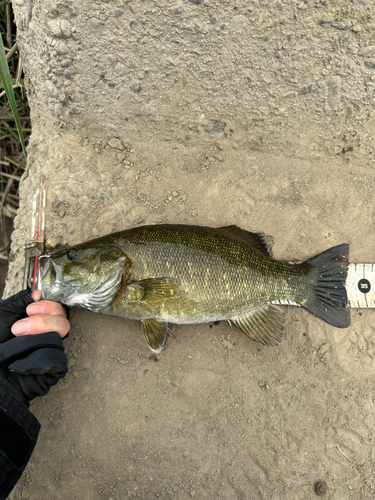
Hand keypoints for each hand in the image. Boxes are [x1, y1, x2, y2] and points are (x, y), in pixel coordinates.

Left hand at [0, 290, 69, 405]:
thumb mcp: (4, 315)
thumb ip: (20, 302)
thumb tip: (38, 294)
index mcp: (39, 322)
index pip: (58, 310)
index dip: (50, 305)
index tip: (31, 308)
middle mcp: (47, 336)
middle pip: (63, 322)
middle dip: (43, 320)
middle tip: (20, 326)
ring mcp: (51, 352)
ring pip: (59, 338)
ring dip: (37, 334)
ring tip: (16, 337)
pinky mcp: (53, 369)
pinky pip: (56, 357)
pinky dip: (38, 354)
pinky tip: (23, 356)